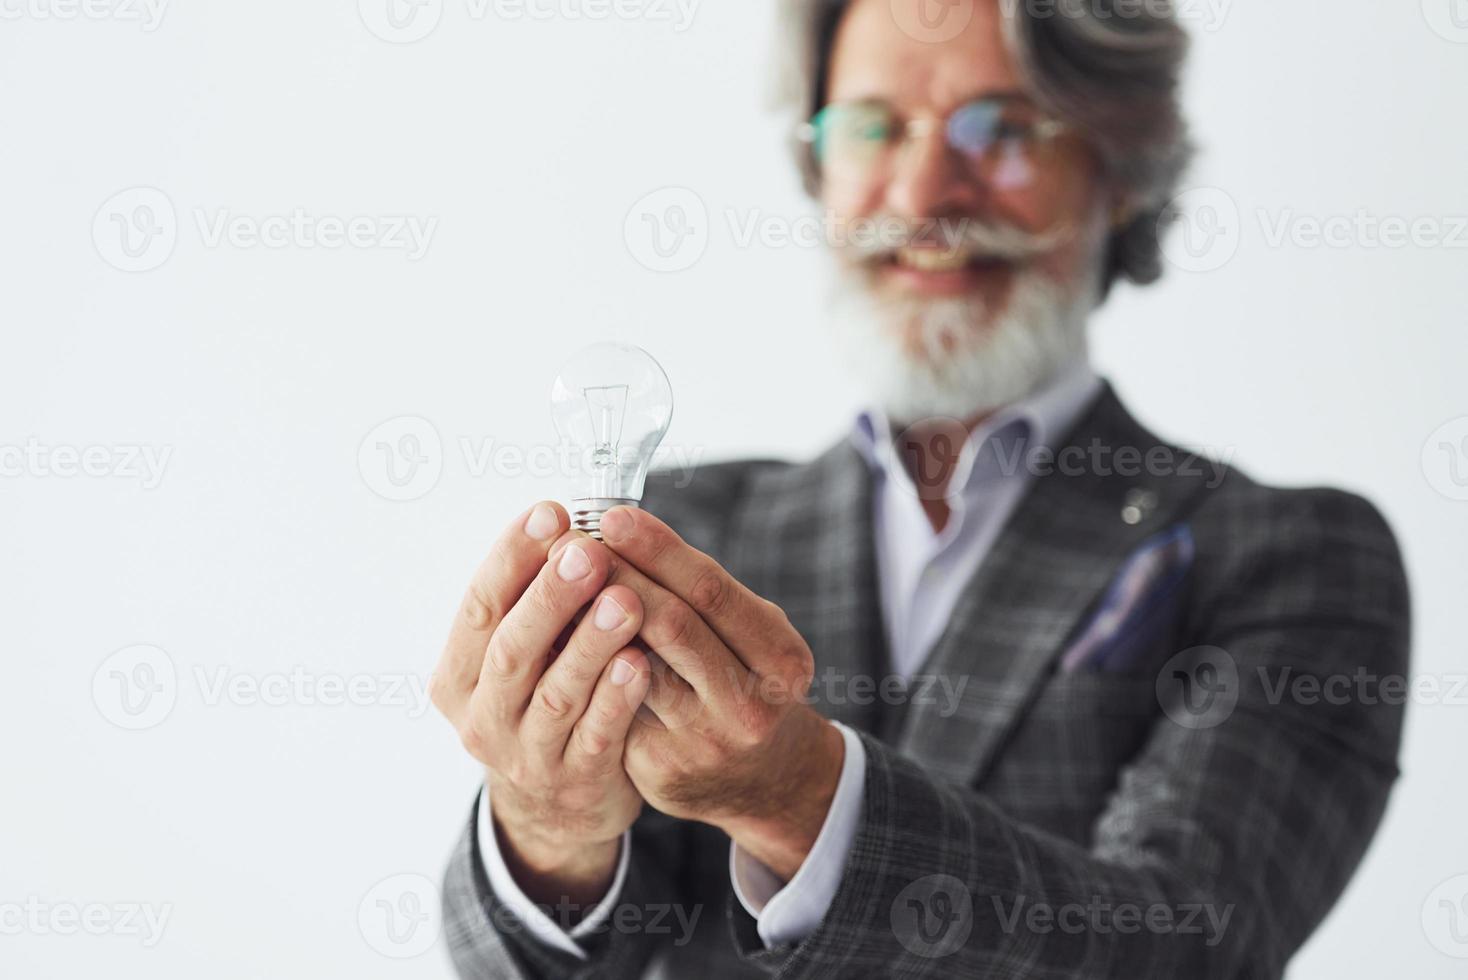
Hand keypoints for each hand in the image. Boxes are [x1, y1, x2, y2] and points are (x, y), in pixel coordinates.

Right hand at [430, 501, 652, 905]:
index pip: (479, 606)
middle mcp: (483, 715)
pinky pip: (596, 737)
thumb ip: (534, 604)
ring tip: (625, 600)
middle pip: (512, 649)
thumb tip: (565, 523)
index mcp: (459, 674)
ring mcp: (525, 755)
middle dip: (550, 596)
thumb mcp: (523, 658)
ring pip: (555, 695)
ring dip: (590, 644)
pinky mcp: (574, 782)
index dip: (511, 558)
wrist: (557, 808)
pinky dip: (615, 700)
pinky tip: (639, 664)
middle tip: (588, 550)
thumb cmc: (543, 703)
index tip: (550, 512)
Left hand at [592, 506, 846, 880]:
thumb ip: (699, 596)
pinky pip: (613, 705)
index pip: (711, 591)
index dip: (659, 550)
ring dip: (590, 620)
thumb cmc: (743, 682)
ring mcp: (704, 742)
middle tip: (573, 543)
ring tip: (556, 582)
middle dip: (618, 577)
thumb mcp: (752, 637)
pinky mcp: (661, 769)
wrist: (760, 780)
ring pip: (636, 668)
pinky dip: (583, 664)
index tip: (612, 517)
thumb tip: (620, 531)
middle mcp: (750, 704)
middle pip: (673, 626)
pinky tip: (555, 636)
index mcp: (780, 658)